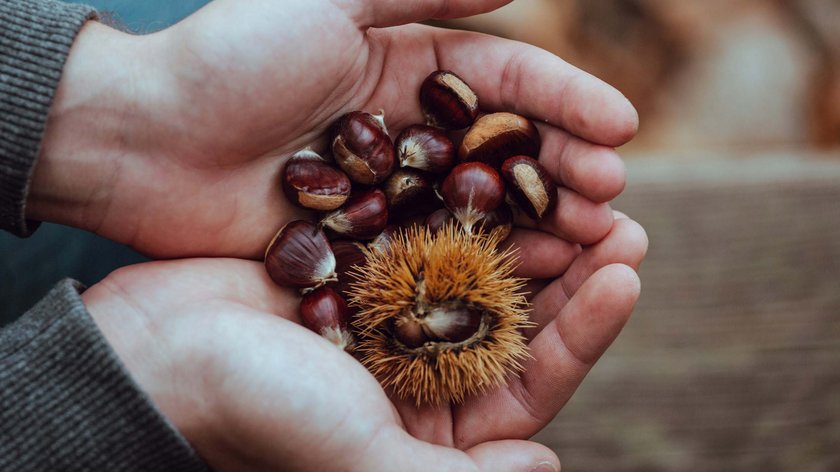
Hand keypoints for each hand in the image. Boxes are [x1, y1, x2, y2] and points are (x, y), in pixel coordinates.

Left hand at [29, 0, 636, 258]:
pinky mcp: (358, 244)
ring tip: (589, 242)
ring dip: (536, 224)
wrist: (142, 140)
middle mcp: (407, 131)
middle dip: (564, 169)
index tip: (622, 130)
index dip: (565, 100)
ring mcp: (386, 192)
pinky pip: (429, 252)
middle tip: (612, 200)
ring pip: (478, 207)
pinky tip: (520, 282)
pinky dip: (476, 264)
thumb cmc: (230, 61)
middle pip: (503, 150)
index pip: (505, 80)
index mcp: (405, 65)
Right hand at [81, 214, 645, 470]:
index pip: (529, 382)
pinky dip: (466, 210)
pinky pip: (430, 237)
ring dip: (529, 235)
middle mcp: (418, 376)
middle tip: (622, 221)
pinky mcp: (359, 271)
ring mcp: (389, 319)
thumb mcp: (363, 457)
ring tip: (578, 190)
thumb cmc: (256, 413)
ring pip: (481, 275)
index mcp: (430, 430)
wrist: (154, 354)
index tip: (626, 273)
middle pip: (515, 324)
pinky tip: (499, 175)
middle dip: (572, 275)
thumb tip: (545, 469)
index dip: (584, 332)